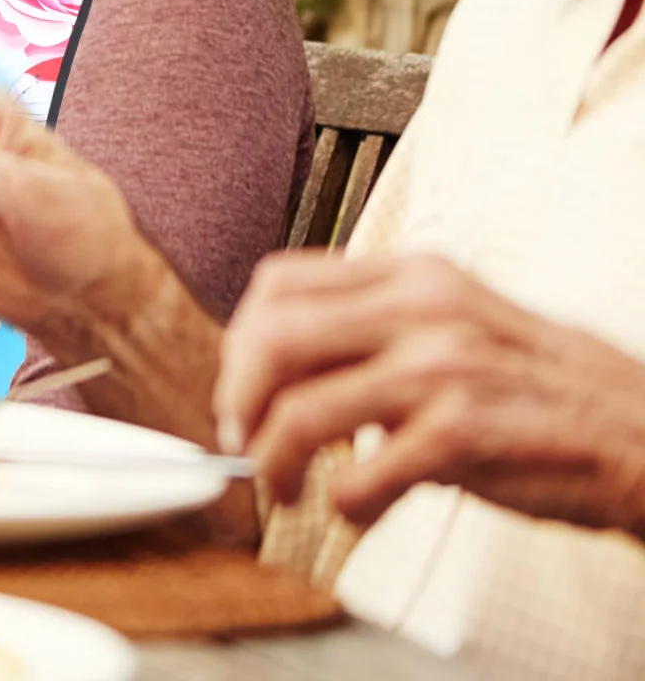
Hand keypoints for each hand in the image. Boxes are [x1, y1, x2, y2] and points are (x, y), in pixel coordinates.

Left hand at [215, 251, 644, 536]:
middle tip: (245, 440)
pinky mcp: (468, 432)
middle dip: (239, 398)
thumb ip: (373, 336)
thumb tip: (283, 373)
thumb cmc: (540, 389)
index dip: (241, 339)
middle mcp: (421, 307)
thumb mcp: (452, 328)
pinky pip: (365, 473)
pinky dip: (343, 501)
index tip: (240, 386)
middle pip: (273, 337)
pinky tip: (356, 507)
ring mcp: (444, 366)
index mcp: (410, 273)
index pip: (279, 282)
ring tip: (287, 487)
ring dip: (276, 461)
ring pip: (303, 407)